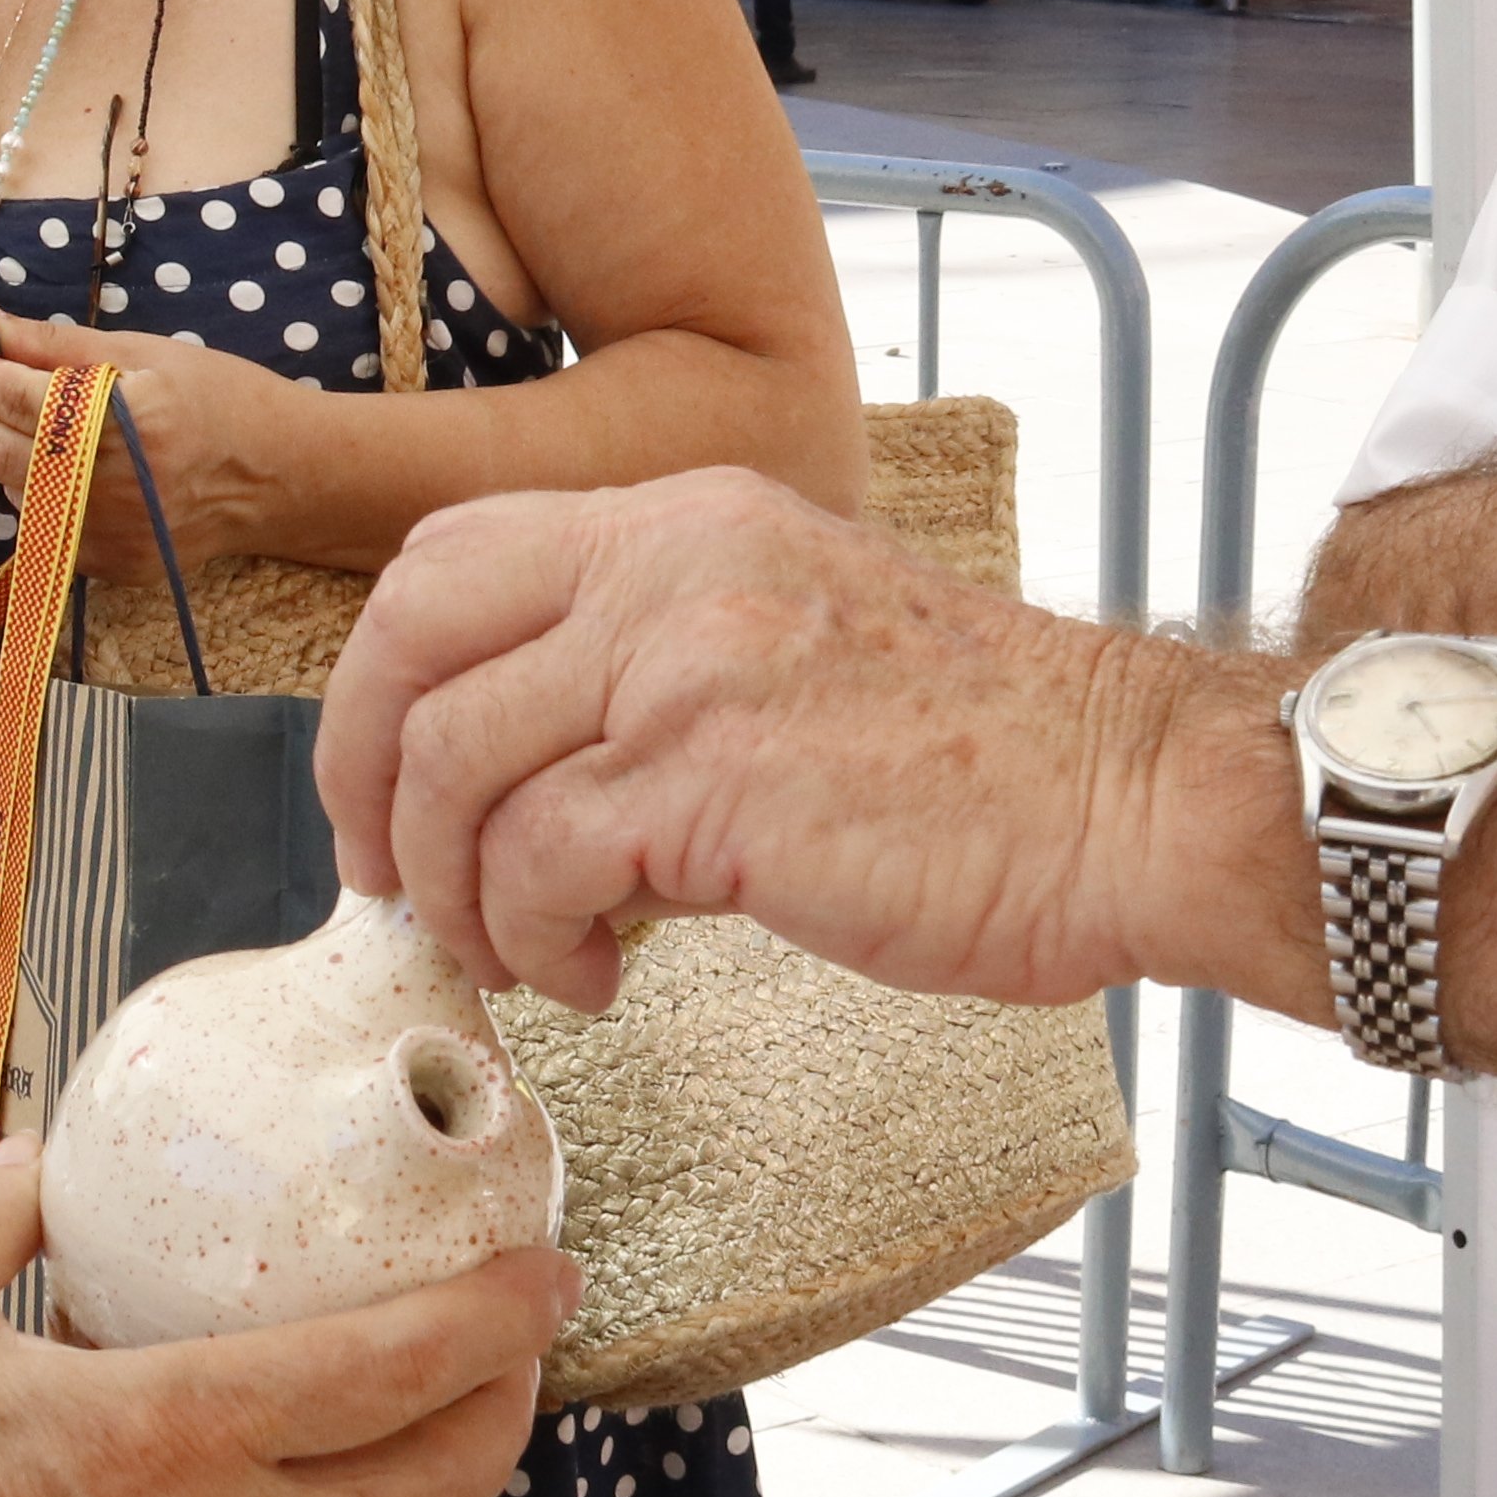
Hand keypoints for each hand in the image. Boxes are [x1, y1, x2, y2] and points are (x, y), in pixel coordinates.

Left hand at [0, 315, 303, 582]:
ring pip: (8, 489)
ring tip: (14, 413)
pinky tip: (57, 461)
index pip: (5, 394)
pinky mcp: (106, 567)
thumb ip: (59, 346)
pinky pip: (41, 524)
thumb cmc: (222, 399)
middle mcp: (102, 488)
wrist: (283, 478)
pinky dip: (34, 488)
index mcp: (114, 422)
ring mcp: (103, 537)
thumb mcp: (147, 352)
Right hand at [0, 1140, 569, 1496]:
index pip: (391, 1371)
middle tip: (524, 1331)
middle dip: (510, 1399)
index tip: (548, 1271)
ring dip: (457, 1477)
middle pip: (440, 1476)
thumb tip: (44, 1154)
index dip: (493, 1320)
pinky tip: (356, 1494)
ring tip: (463, 1404)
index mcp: (171, 1431)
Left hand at [319, 468, 1194, 1014]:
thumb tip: (524, 774)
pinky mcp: (715, 781)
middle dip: (362, 778)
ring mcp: (688, 664)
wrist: (1134, 801)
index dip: (379, 679)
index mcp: (687, 517)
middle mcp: (673, 563)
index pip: (448, 556)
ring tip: (523, 958)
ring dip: (460, 894)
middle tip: (391, 884)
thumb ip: (658, 667)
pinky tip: (599, 979)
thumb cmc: (987, 760)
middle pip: (411, 642)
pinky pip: (539, 864)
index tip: (381, 787)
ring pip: (458, 770)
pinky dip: (538, 942)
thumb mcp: (791, 643)